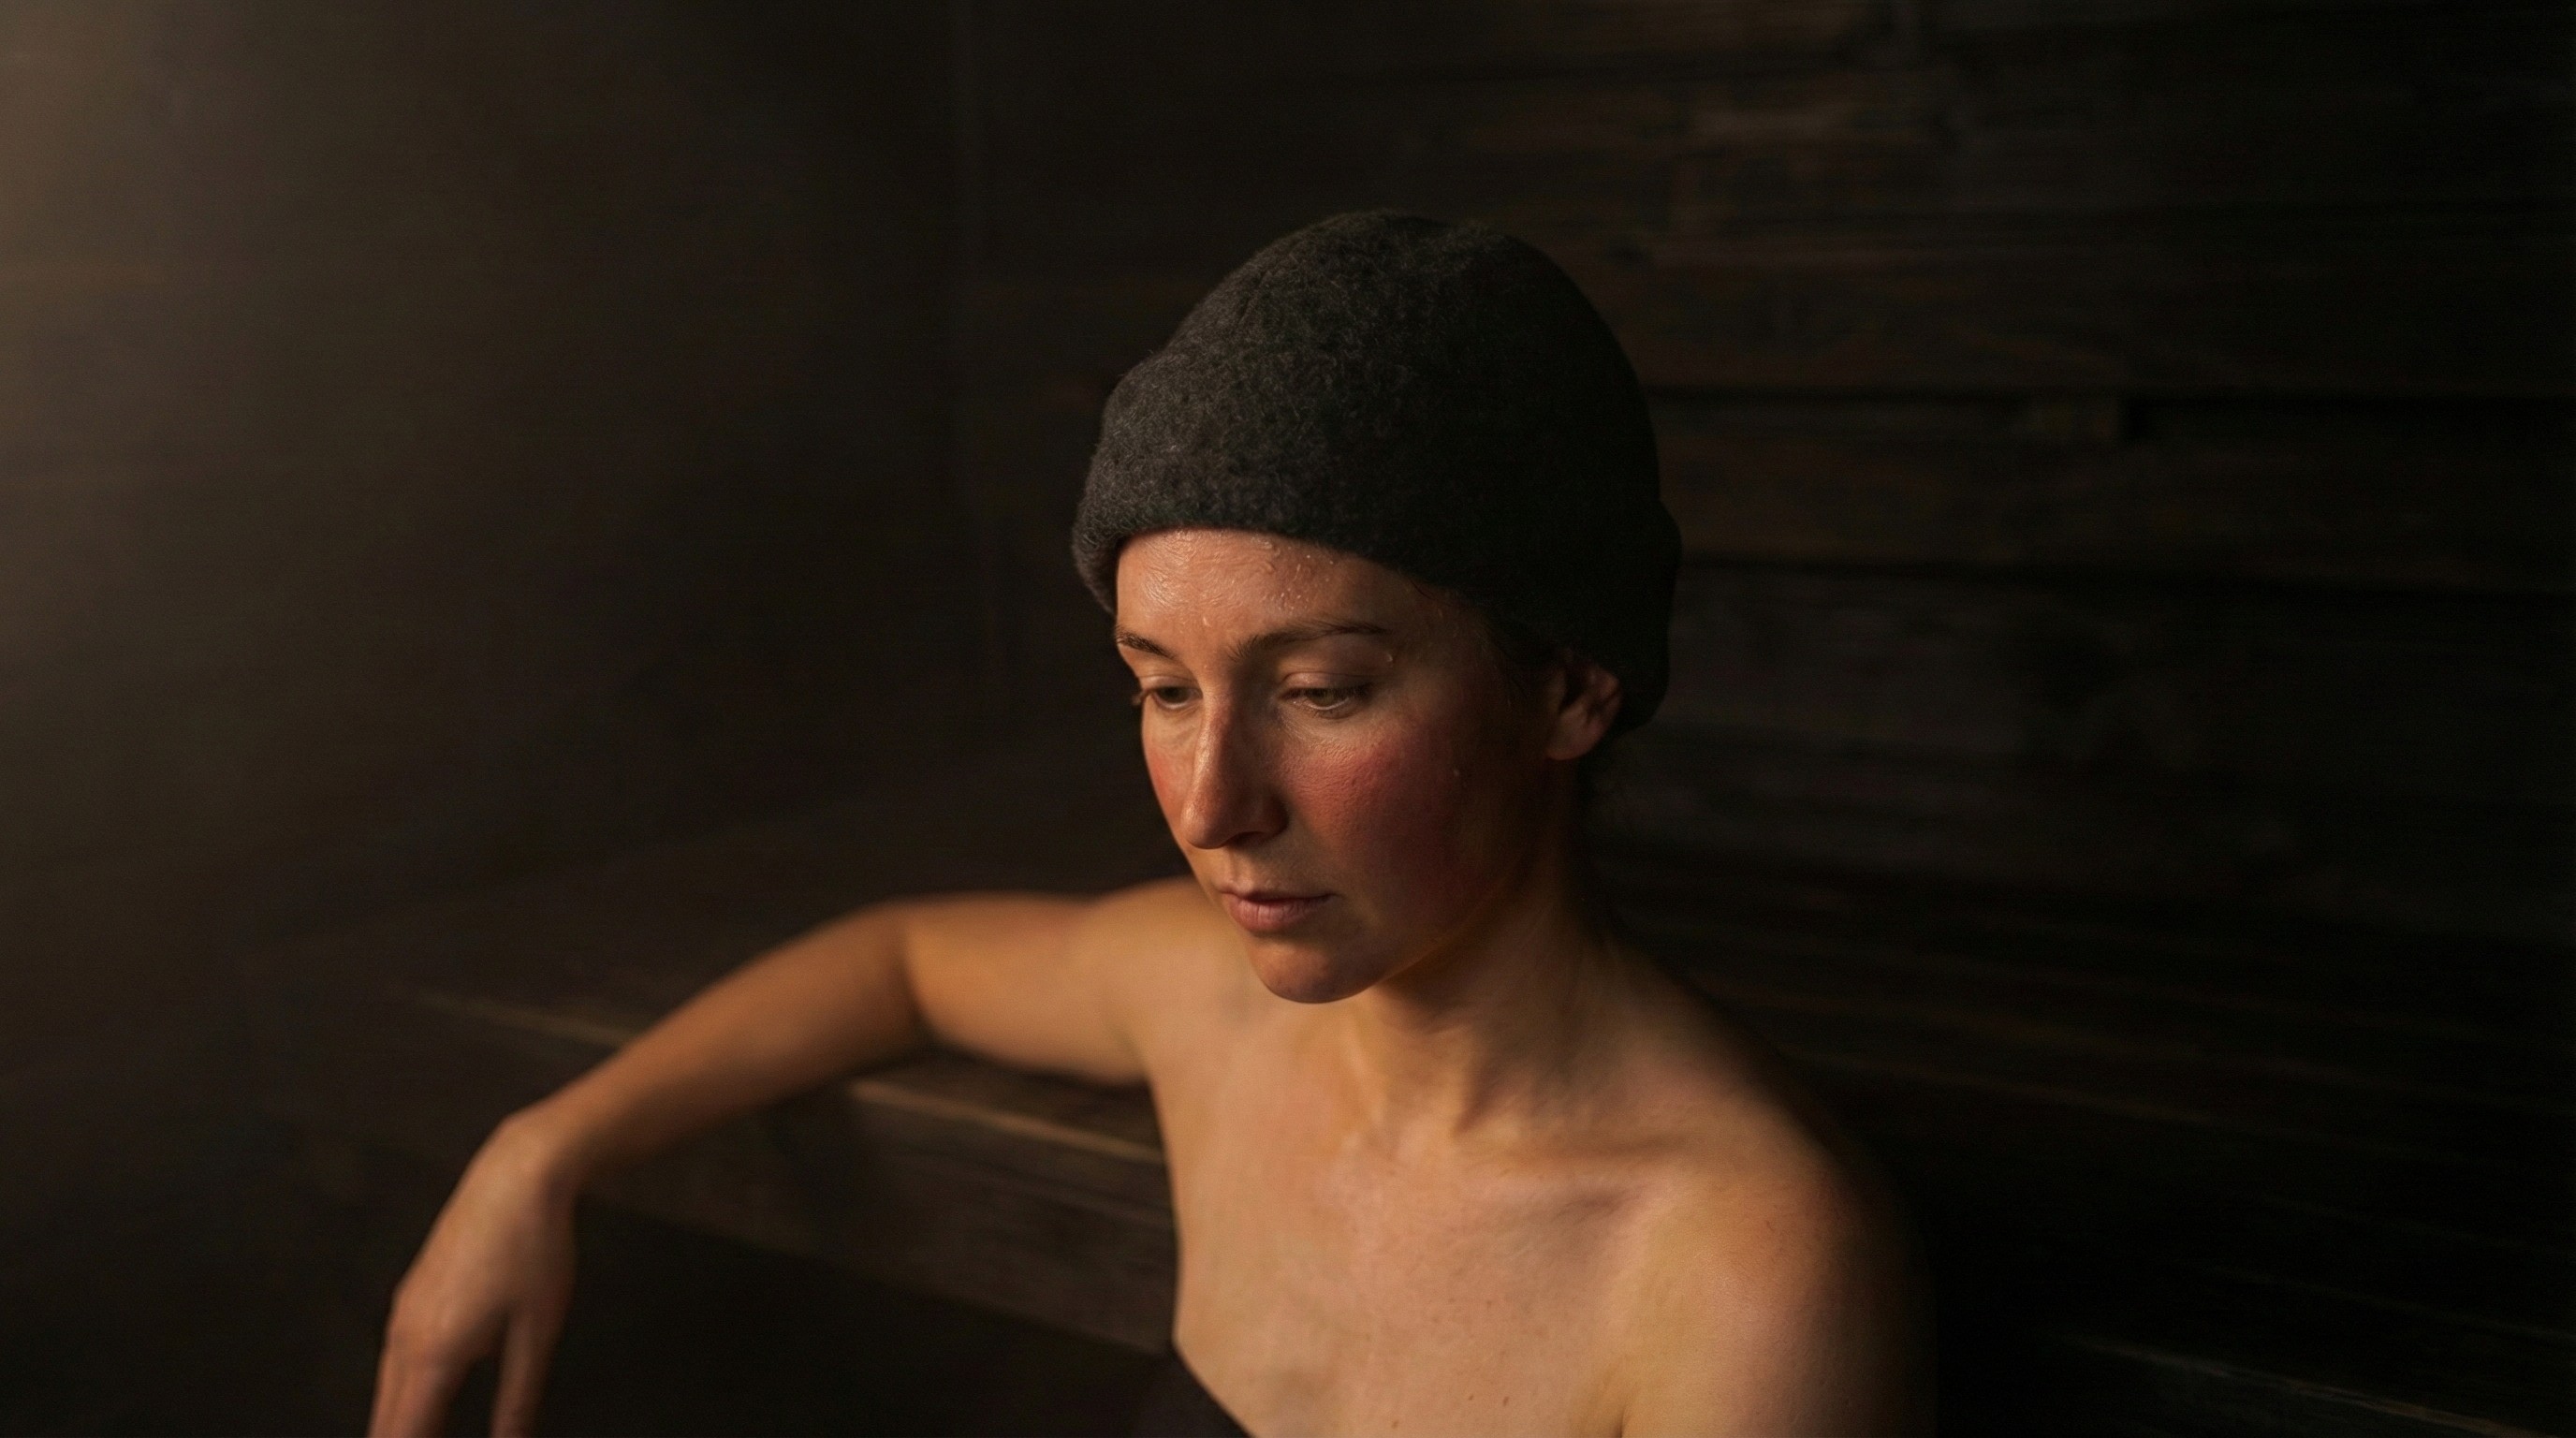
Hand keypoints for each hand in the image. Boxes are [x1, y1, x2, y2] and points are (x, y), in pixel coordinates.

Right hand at [371, 1114, 582, 1436]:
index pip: (404, 1433)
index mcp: (433, 1353)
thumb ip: (518, 1401)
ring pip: (387, 1391)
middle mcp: (404, 1336)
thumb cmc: (534, 1250)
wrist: (516, 1176)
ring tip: (424, 1435)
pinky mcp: (410, 1297)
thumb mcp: (538, 1334)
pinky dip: (404, 1394)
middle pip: (385, 1419)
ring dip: (400, 1423)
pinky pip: (396, 1362)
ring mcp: (402, 1314)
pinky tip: (425, 1403)